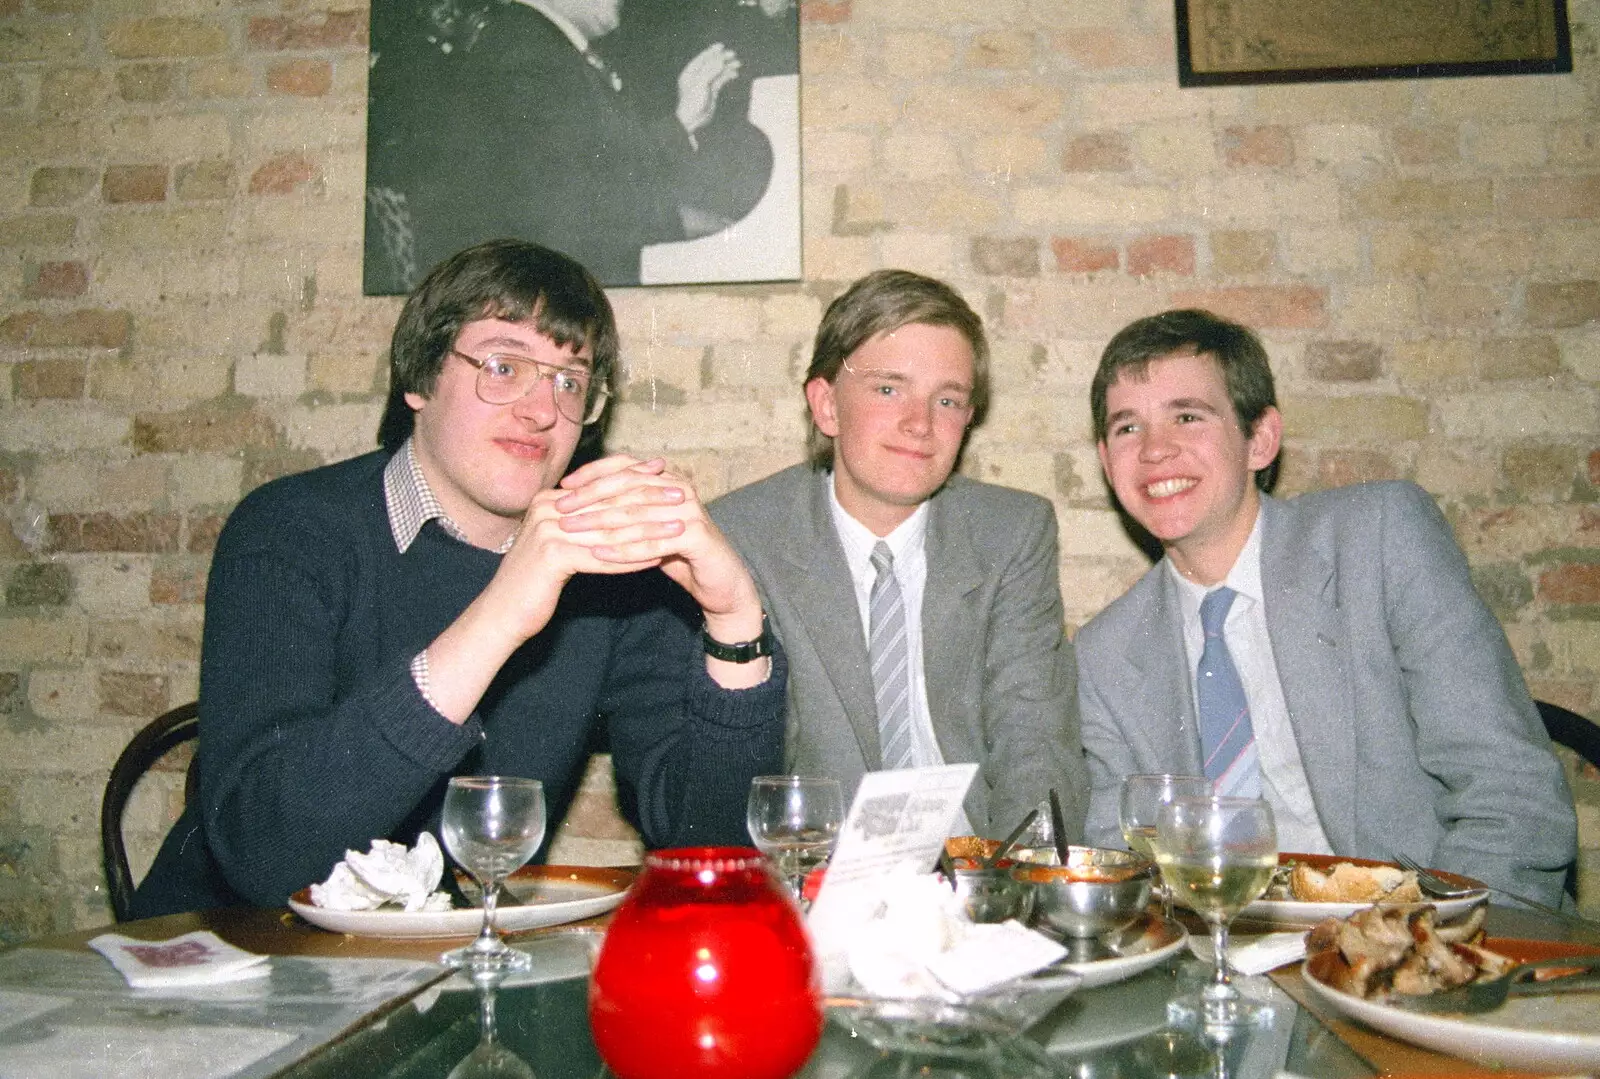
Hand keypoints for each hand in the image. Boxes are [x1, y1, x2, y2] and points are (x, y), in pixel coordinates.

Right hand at [418, 456, 751, 719]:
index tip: (669, 477)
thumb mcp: (560, 543)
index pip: (602, 484)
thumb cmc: (535, 582)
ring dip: (648, 529)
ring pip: (609, 528)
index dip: (637, 480)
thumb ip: (582, 522)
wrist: (503, 614)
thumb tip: (615, 507)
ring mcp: (547, 530)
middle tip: (684, 498)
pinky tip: (657, 559)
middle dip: (650, 499)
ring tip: (680, 529)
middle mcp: (547, 508)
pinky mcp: (551, 556)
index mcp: (550, 499)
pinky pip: (601, 556)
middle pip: (609, 501)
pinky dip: (630, 558)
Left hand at [553, 455, 762, 630]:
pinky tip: (598, 555)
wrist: (720, 582)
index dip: (593, 474)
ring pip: (637, 514)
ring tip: (570, 531)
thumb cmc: (678, 553)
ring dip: (599, 523)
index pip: (626, 468)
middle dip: (590, 497)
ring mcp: (691, 511)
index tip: (562, 487)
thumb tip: (578, 498)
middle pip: (628, 487)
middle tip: (559, 508)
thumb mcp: (647, 526)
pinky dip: (623, 549)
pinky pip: (653, 542)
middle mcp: (680, 489)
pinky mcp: (698, 536)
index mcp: (667, 480)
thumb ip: (622, 508)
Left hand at [675, 42, 740, 137]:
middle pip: (711, 63)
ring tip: (737, 63)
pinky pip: (720, 80)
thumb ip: (710, 71)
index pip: (702, 58)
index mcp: (691, 72)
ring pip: (717, 72)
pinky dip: (727, 76)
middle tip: (733, 54)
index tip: (721, 46)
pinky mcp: (711, 91)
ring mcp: (705, 84)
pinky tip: (734, 73)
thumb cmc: (692, 102)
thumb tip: (720, 60)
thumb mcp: (700, 84)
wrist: (693, 120)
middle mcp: (697, 76)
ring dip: (727, 67)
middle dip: (722, 58)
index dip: (712, 51)